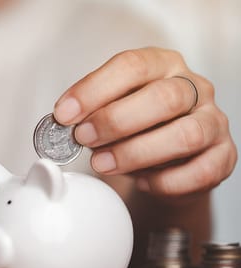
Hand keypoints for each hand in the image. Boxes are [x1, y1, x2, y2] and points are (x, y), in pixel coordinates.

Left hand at [54, 47, 236, 197]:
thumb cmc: (133, 129)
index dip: (94, 90)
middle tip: (83, 139)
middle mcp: (193, 88)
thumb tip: (64, 123)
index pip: (132, 66)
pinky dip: (165, 182)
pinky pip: (201, 171)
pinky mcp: (223, 156)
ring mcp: (213, 121)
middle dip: (115, 121)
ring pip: (185, 135)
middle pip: (163, 98)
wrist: (165, 161)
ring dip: (136, 153)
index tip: (64, 113)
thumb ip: (91, 112)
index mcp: (162, 65)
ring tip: (103, 164)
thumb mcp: (109, 110)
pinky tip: (141, 182)